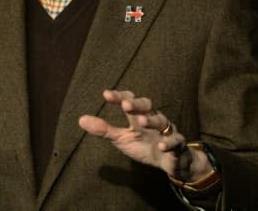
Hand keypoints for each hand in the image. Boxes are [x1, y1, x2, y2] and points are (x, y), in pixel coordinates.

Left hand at [78, 89, 200, 179]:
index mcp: (139, 116)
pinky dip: (168, 142)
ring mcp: (166, 131)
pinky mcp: (177, 145)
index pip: (129, 101)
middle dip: (137, 104)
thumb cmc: (145, 145)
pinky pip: (175, 141)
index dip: (119, 97)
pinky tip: (161, 145)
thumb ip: (104, 130)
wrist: (171, 162)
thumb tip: (80, 120)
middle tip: (125, 104)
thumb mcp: (122, 138)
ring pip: (162, 121)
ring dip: (152, 120)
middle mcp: (153, 119)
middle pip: (147, 106)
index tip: (106, 94)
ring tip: (142, 121)